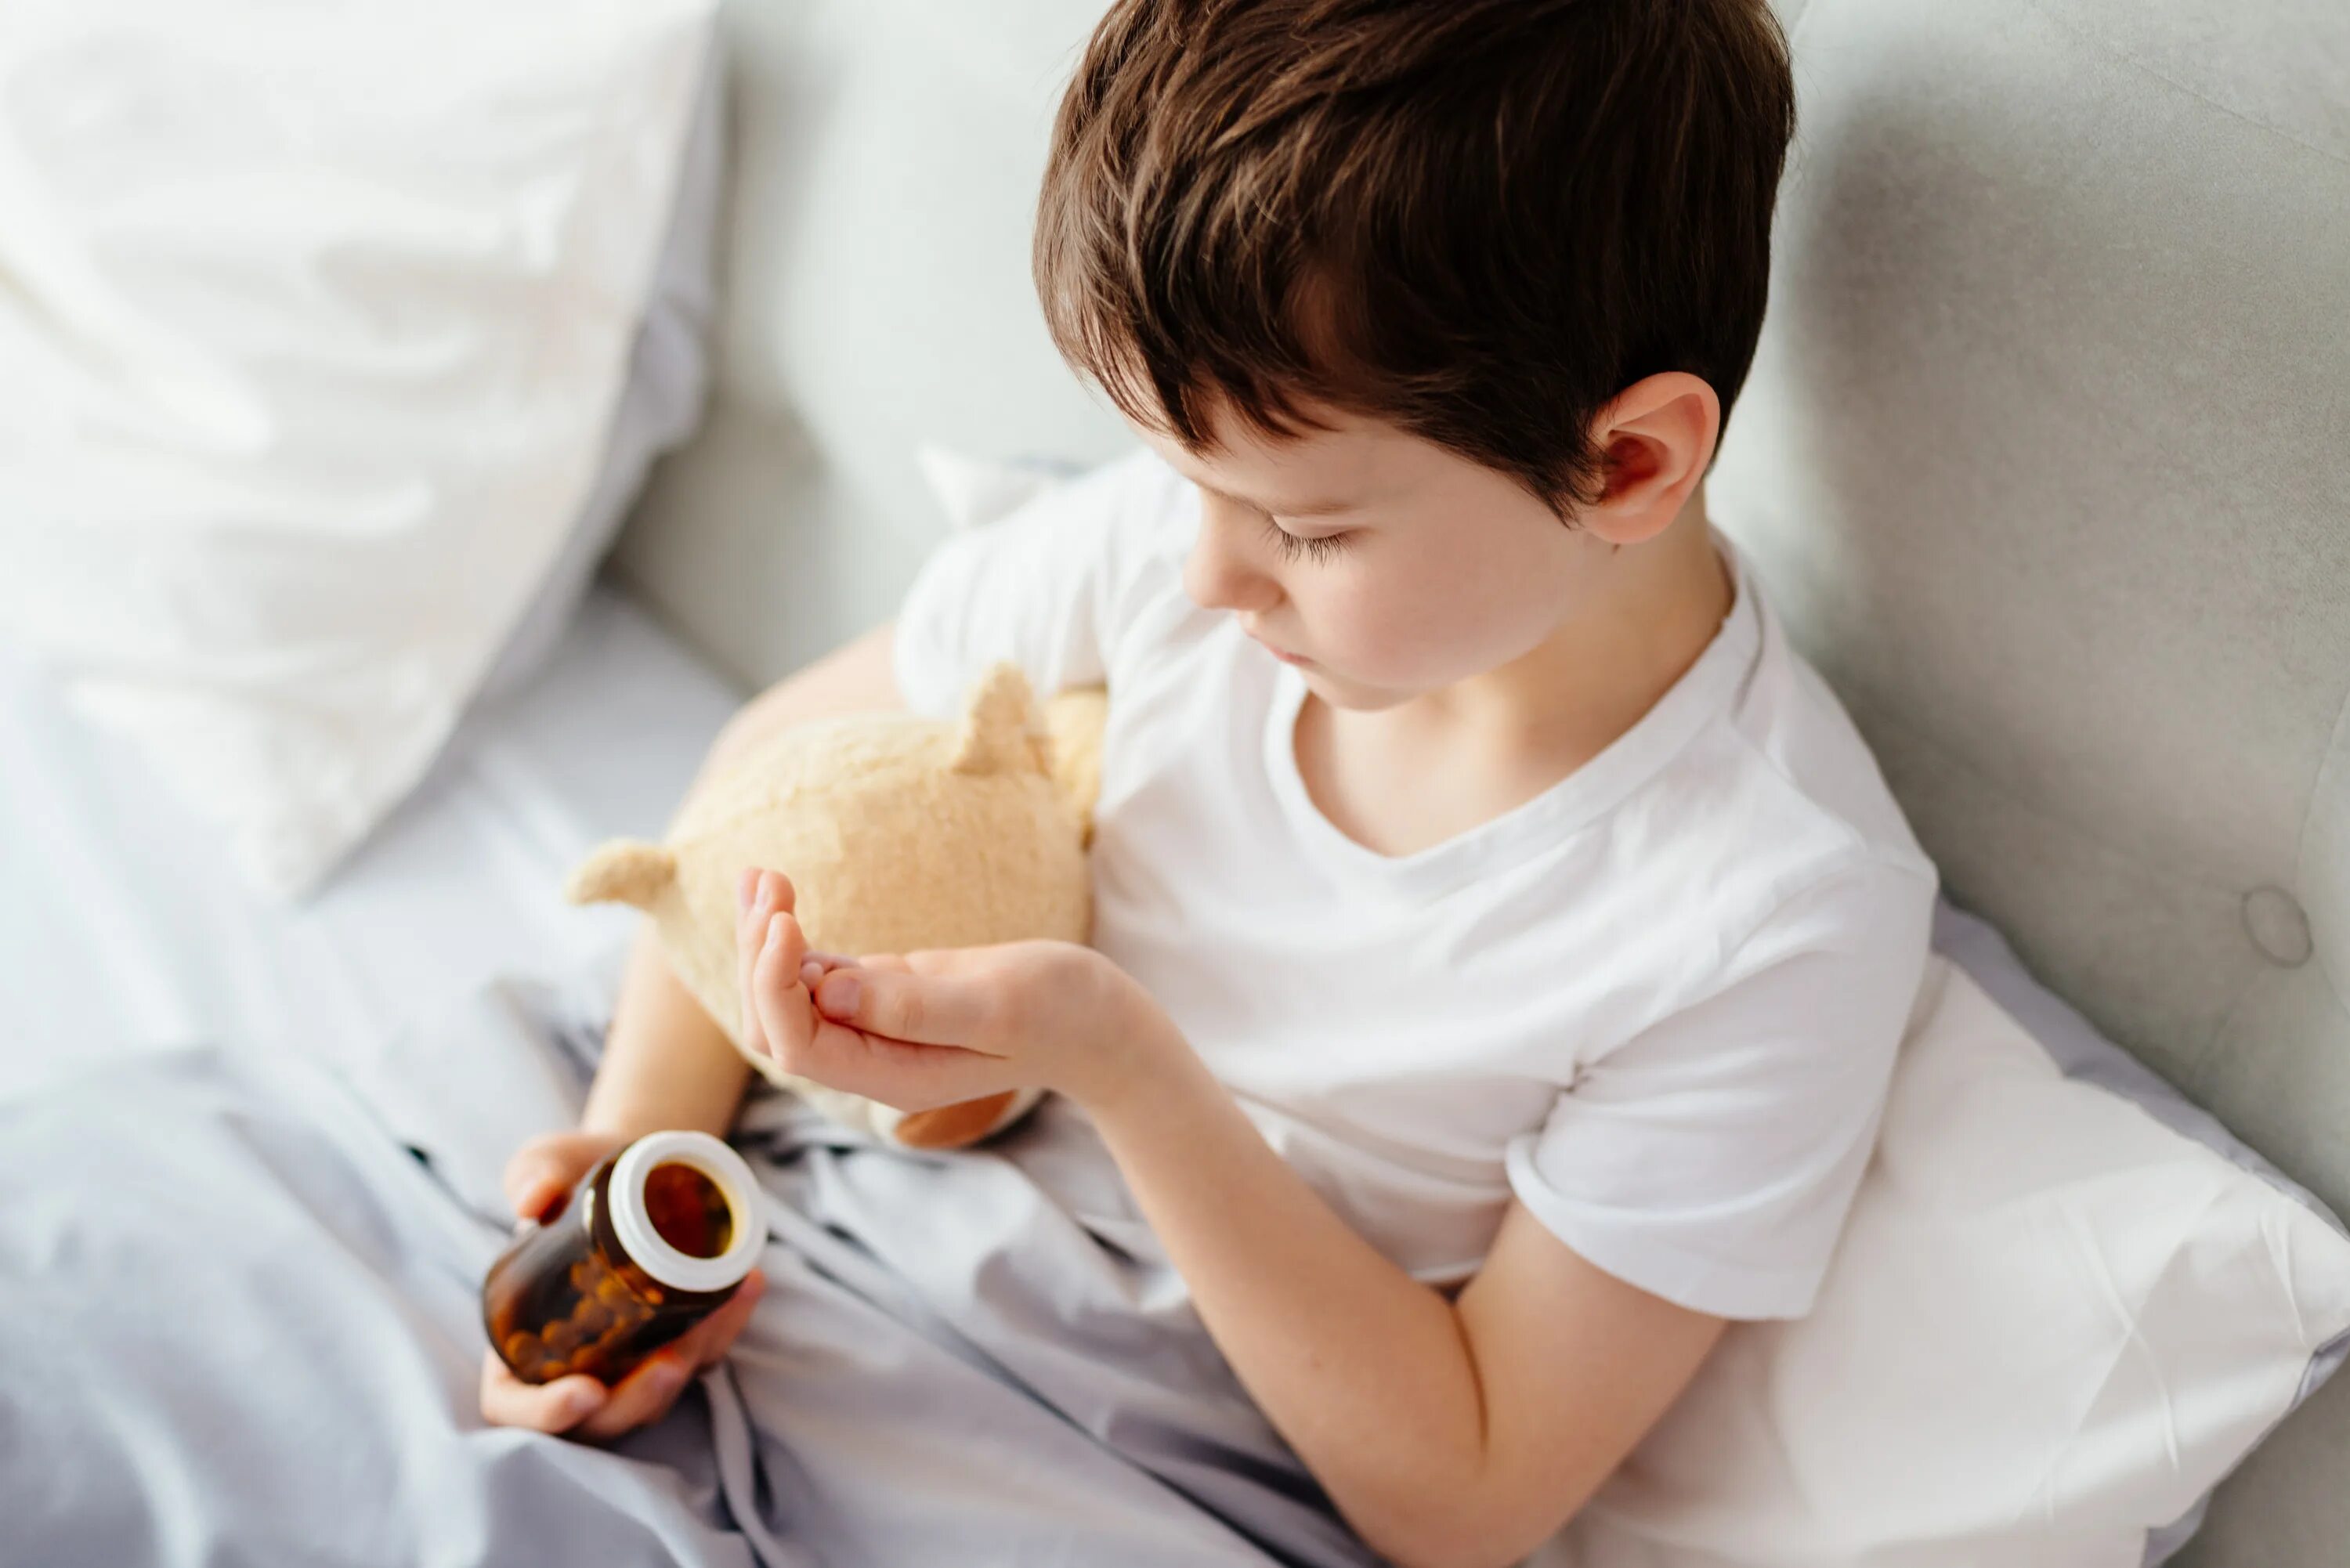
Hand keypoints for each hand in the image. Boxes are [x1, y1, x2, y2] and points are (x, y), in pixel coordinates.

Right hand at [477, 1127, 766, 1439]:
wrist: (628, 1163)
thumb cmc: (572, 1171)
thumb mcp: (544, 1163)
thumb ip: (532, 1175)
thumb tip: (532, 1200)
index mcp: (519, 1341)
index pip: (515, 1407)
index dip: (545, 1414)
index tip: (585, 1391)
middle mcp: (571, 1363)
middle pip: (600, 1419)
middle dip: (639, 1398)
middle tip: (673, 1359)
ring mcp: (625, 1360)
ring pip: (658, 1395)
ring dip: (695, 1360)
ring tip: (723, 1303)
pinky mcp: (672, 1341)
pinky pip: (701, 1356)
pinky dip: (726, 1327)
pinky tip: (748, 1283)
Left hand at [735, 865, 1178, 1117]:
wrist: (1098, 1020)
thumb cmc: (1061, 1013)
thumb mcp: (997, 1005)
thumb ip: (916, 1007)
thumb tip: (828, 993)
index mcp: (893, 1076)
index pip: (799, 1046)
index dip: (774, 986)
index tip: (786, 922)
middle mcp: (873, 1058)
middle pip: (776, 1023)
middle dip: (760, 956)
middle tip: (771, 885)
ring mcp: (875, 1026)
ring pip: (787, 993)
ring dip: (765, 937)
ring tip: (761, 877)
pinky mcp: (885, 994)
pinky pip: (816, 970)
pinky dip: (788, 932)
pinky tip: (774, 888)